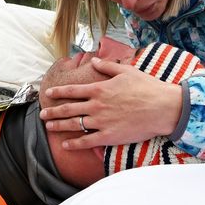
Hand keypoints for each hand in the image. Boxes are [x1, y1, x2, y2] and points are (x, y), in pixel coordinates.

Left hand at [40, 57, 182, 148]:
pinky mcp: (109, 136)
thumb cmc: (147, 87)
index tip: (48, 95)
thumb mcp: (127, 71)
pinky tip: (65, 145)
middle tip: (42, 115)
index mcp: (99, 89)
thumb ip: (107, 66)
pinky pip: (87, 141)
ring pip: (74, 124)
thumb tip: (94, 60)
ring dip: (59, 126)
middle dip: (53, 111)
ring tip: (48, 127)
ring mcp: (101, 121)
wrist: (162, 107)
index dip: (58, 93)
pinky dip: (74, 143)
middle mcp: (96, 105)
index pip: (72, 91)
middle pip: (68, 109)